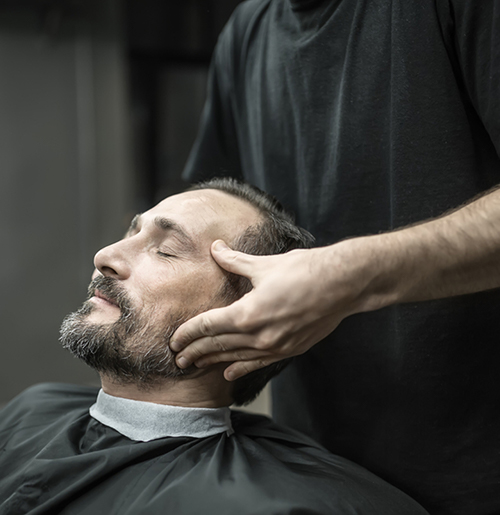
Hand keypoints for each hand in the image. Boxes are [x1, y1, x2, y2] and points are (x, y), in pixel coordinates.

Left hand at [170, 239, 365, 380]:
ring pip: (235, 357)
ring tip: (195, 366)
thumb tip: (215, 248)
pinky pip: (259, 362)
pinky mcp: (289, 349)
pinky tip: (229, 374)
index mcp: (248, 312)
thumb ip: (235, 261)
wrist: (343, 284)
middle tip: (178, 359)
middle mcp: (259, 335)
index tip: (174, 340)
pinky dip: (241, 368)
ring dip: (213, 361)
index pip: (208, 326)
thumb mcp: (264, 265)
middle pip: (217, 345)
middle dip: (195, 352)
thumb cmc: (304, 270)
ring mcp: (275, 345)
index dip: (188, 333)